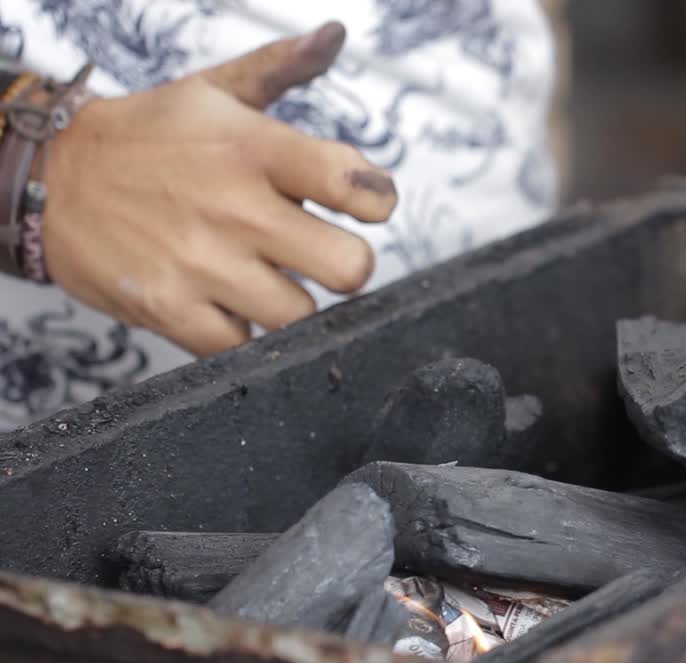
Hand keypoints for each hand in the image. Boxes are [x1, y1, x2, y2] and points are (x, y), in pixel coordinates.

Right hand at [41, 21, 396, 356]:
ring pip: (299, 315)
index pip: (354, 184)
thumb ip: (283, 67)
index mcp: (254, 149)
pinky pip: (241, 345)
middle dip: (345, 264)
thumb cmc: (149, 137)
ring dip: (293, 302)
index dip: (376, 200)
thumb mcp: (214, 90)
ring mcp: (201, 263)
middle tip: (321, 254)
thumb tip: (333, 36)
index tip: (363, 204)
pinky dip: (241, 332)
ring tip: (268, 277)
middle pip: (348, 268)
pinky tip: (228, 302)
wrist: (50, 177)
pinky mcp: (169, 309)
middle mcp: (234, 208)